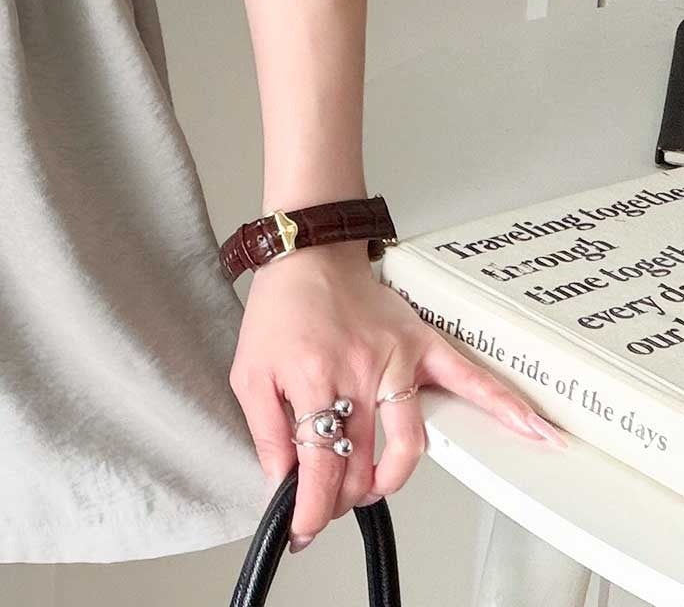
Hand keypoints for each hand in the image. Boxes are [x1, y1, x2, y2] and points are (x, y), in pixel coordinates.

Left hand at [228, 243, 568, 552]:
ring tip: (374, 486)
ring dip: (390, 479)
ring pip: (408, 444)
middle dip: (342, 495)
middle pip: (362, 464)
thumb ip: (265, 431)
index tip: (304, 531)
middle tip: (329, 499)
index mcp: (313, 379)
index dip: (311, 508)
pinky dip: (504, 407)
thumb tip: (283, 482)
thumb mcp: (249, 371)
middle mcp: (358, 374)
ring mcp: (395, 361)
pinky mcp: (422, 345)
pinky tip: (535, 432)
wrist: (307, 254)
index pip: (320, 466)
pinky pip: (468, 379)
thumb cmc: (280, 309)